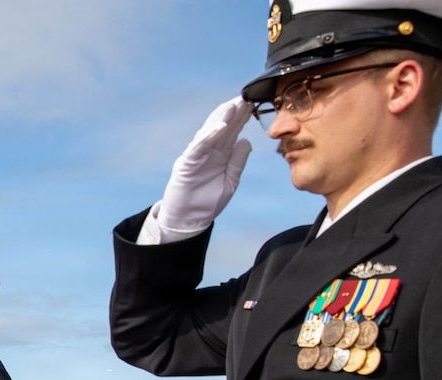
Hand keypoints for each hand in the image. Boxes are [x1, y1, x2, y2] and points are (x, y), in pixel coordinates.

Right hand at [155, 97, 252, 234]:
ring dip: (222, 118)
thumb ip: (237, 162)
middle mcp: (208, 152)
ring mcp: (196, 156)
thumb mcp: (230, 181)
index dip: (242, 118)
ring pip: (210, 133)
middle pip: (222, 128)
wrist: (188, 221)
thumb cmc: (207, 203)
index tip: (254, 104)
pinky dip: (209, 136)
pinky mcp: (186, 164)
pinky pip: (199, 147)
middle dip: (234, 113)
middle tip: (247, 97)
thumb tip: (246, 141)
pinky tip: (220, 126)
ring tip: (234, 105)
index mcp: (219, 155)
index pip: (233, 132)